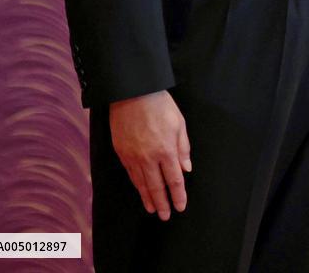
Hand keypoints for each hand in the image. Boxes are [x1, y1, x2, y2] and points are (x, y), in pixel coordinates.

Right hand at [109, 90, 190, 219]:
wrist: (133, 92)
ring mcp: (133, 156)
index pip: (174, 180)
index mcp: (166, 150)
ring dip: (148, 198)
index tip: (180, 206)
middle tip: (165, 216)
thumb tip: (186, 168)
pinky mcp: (122, 152)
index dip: (178, 195)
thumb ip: (183, 147)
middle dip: (162, 203)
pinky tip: (140, 190)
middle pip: (156, 187)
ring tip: (152, 209)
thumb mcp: (179, 123)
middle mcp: (149, 157)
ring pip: (141, 183)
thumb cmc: (159, 105)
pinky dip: (136, 185)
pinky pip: (130, 174)